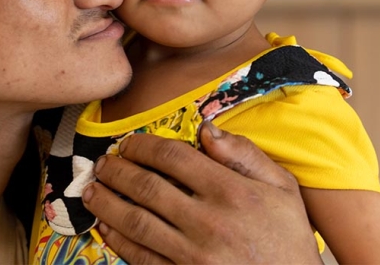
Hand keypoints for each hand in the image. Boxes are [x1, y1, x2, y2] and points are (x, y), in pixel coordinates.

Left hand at [82, 123, 321, 263]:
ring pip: (136, 222)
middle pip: (147, 187)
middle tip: (102, 163)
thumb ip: (245, 154)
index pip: (173, 156)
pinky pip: (142, 258)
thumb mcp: (283, 189)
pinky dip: (118, 241)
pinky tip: (105, 226)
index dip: (143, 145)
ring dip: (107, 202)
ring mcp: (194, 255)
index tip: (128, 143)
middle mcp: (209, 221)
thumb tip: (206, 129)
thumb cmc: (288, 238)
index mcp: (231, 191)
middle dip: (117, 171)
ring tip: (91, 190)